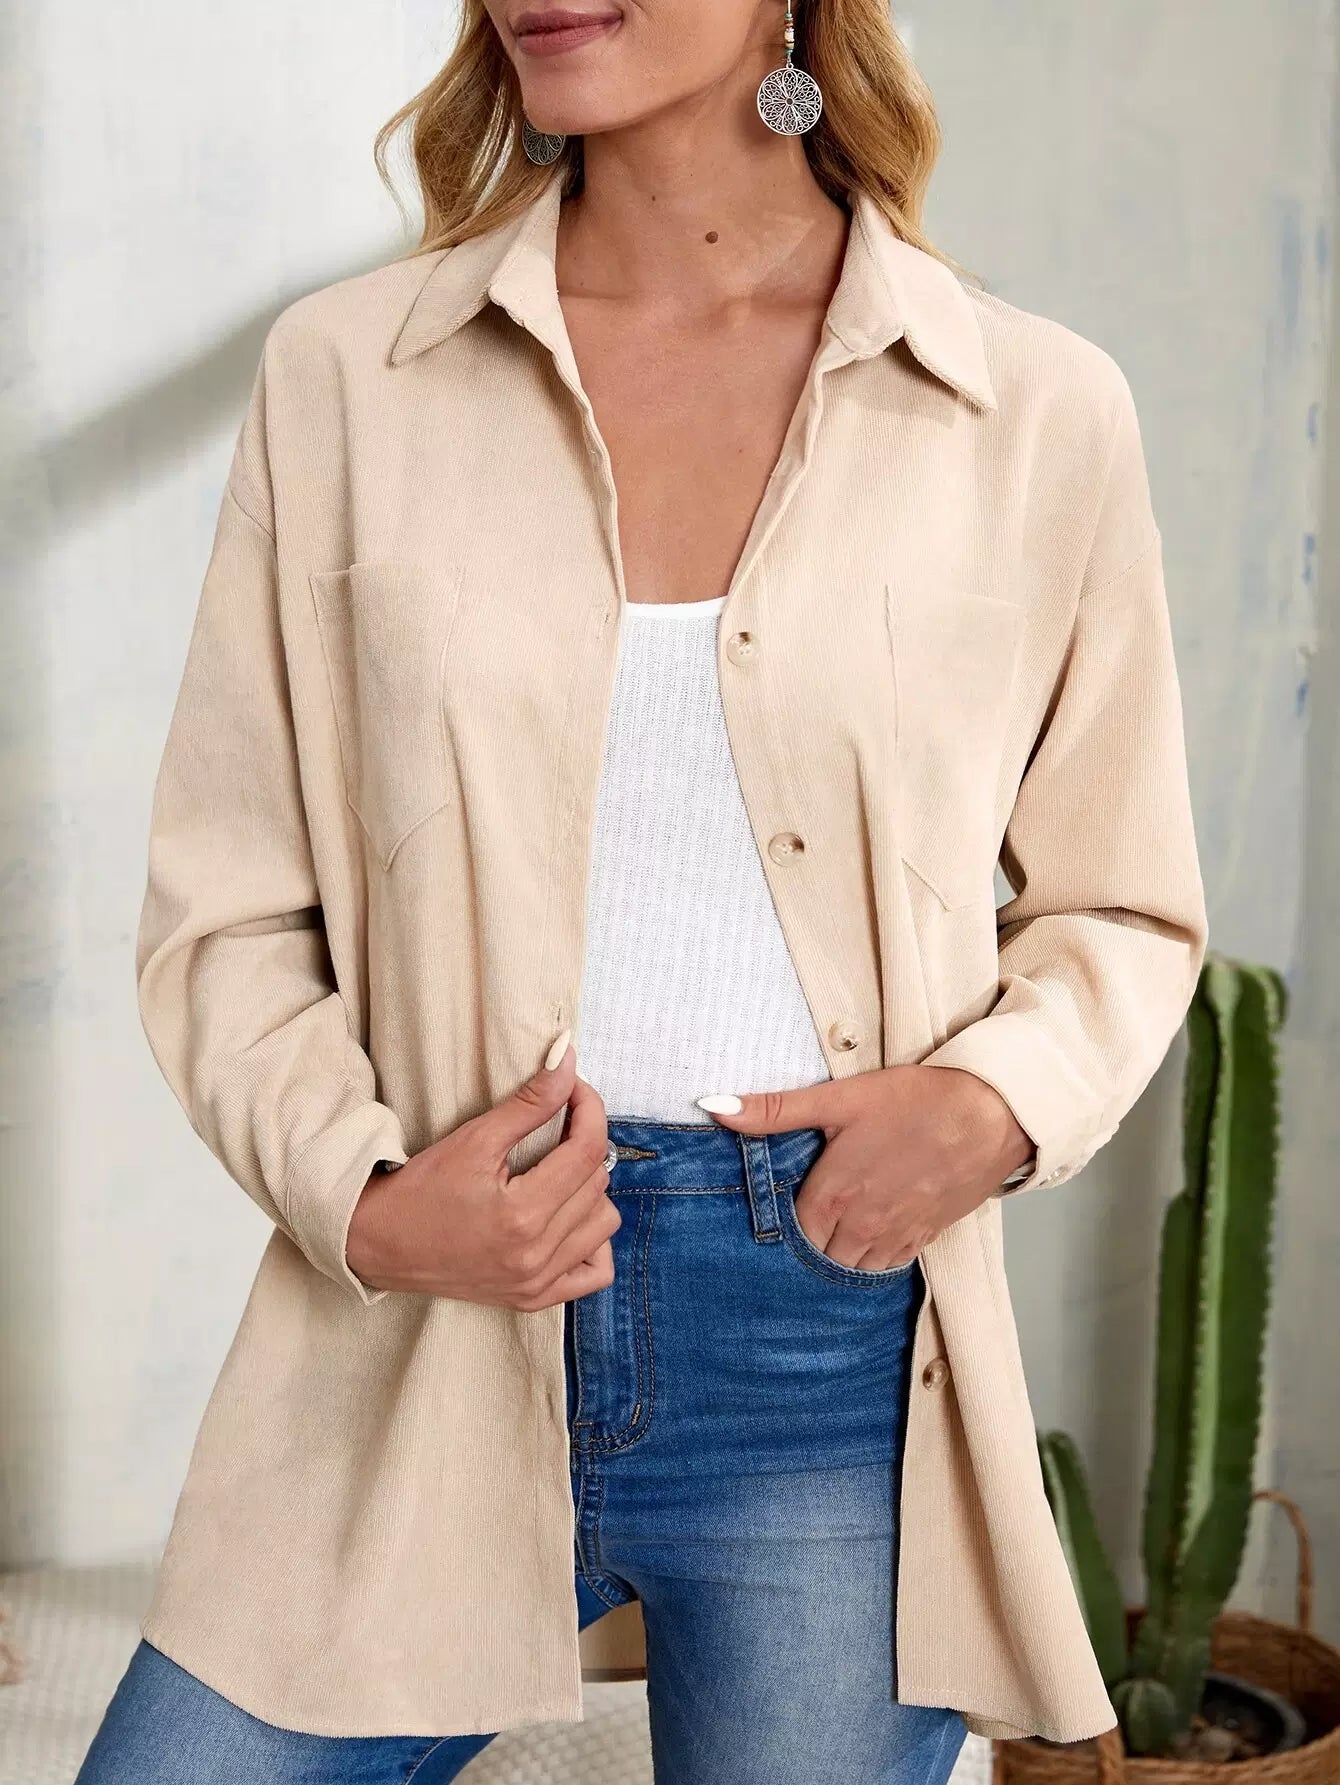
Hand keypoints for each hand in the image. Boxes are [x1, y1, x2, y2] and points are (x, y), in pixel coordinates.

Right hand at [347, 1039, 619, 1306]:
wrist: (378, 1243)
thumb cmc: (420, 1189)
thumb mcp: (474, 1138)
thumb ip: (529, 1102)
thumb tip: (567, 1061)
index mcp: (522, 1214)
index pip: (587, 1150)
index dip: (590, 1109)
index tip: (575, 1089)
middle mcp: (536, 1254)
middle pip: (597, 1183)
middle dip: (584, 1142)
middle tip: (559, 1122)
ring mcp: (537, 1282)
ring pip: (604, 1223)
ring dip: (591, 1190)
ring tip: (559, 1173)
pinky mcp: (534, 1298)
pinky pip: (595, 1273)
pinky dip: (593, 1242)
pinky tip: (568, 1220)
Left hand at [698, 1066, 1032, 1270]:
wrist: (991, 1114)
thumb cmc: (916, 1101)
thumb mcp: (839, 1099)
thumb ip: (773, 1110)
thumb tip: (712, 1105)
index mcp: (831, 1196)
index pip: (788, 1235)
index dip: (779, 1226)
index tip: (774, 1214)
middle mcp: (860, 1227)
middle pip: (817, 1258)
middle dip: (807, 1246)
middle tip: (803, 1223)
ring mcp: (895, 1237)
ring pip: (852, 1268)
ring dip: (839, 1255)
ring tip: (832, 1233)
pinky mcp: (926, 1238)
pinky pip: (888, 1266)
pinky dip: (873, 1258)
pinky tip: (869, 1236)